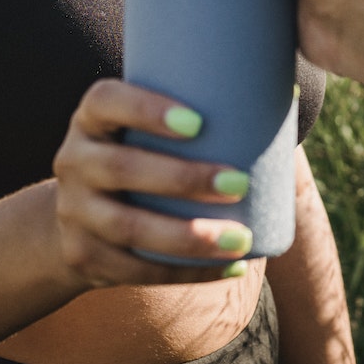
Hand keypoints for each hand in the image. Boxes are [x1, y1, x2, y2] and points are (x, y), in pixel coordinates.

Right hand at [50, 79, 255, 286]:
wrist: (78, 216)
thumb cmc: (141, 155)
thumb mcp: (146, 131)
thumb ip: (201, 109)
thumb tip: (290, 91)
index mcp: (92, 119)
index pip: (106, 101)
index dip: (146, 108)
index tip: (199, 121)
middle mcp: (74, 159)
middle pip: (121, 168)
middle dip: (183, 178)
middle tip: (240, 182)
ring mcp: (74, 212)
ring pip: (128, 227)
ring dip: (188, 236)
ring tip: (241, 237)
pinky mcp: (83, 257)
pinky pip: (135, 270)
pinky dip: (187, 272)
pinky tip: (231, 268)